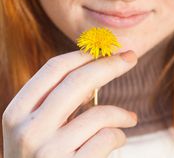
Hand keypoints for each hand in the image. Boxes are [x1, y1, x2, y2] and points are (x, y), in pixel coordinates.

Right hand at [2, 50, 137, 157]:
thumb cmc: (39, 157)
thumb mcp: (35, 126)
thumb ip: (56, 99)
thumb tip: (94, 71)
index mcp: (17, 112)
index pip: (54, 68)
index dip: (83, 55)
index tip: (105, 50)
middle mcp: (29, 130)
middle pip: (78, 82)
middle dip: (109, 65)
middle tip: (131, 56)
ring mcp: (49, 153)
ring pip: (98, 114)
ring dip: (121, 113)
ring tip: (130, 118)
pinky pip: (106, 139)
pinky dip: (119, 135)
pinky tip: (118, 138)